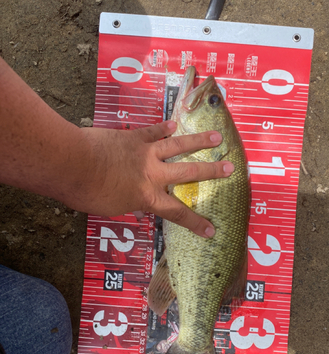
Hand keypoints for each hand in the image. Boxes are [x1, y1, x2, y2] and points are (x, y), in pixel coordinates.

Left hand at [80, 120, 233, 237]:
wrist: (73, 163)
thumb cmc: (88, 192)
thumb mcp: (113, 207)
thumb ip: (130, 201)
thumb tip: (135, 198)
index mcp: (148, 196)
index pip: (177, 213)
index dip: (196, 223)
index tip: (211, 230)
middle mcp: (153, 173)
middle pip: (189, 172)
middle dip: (211, 172)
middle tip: (230, 168)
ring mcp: (145, 152)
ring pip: (178, 145)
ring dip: (199, 142)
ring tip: (216, 138)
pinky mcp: (134, 137)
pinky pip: (153, 131)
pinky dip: (164, 127)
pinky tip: (174, 123)